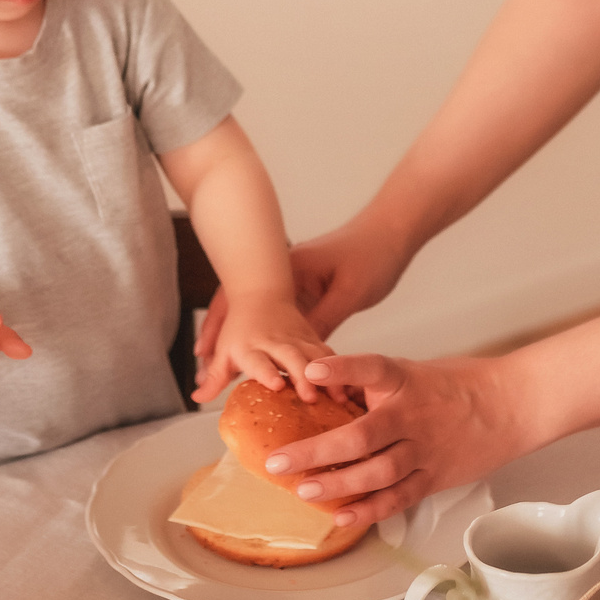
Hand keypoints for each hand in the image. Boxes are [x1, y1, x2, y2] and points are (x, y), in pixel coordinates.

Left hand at [194, 290, 331, 403]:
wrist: (261, 293)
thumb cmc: (240, 329)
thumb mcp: (223, 352)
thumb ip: (213, 377)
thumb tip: (197, 398)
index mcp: (251, 347)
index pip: (258, 360)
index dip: (266, 372)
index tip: (276, 385)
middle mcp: (275, 342)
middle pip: (291, 358)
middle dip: (303, 376)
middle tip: (311, 396)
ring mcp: (297, 339)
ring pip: (315, 355)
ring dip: (328, 376)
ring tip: (339, 398)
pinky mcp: (313, 337)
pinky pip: (328, 354)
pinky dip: (340, 370)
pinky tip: (349, 389)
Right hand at [196, 216, 412, 360]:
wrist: (395, 232)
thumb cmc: (374, 255)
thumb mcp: (349, 292)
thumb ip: (323, 320)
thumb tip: (297, 356)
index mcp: (292, 269)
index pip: (244, 297)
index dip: (221, 324)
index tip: (205, 351)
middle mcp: (290, 275)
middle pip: (244, 307)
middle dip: (223, 335)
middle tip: (205, 367)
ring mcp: (299, 283)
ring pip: (262, 316)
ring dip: (243, 339)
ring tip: (222, 367)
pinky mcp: (312, 291)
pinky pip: (285, 318)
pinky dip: (271, 338)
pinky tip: (266, 360)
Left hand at [254, 352, 539, 529]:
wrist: (510, 405)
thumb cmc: (457, 385)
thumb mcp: (414, 371)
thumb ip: (373, 384)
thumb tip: (324, 389)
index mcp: (406, 380)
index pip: (372, 369)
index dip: (341, 370)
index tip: (310, 371)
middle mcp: (413, 416)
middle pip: (363, 436)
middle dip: (317, 450)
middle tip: (278, 461)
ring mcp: (425, 451)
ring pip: (378, 473)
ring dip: (338, 485)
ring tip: (304, 490)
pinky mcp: (434, 477)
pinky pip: (399, 498)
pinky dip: (370, 510)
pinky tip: (342, 516)